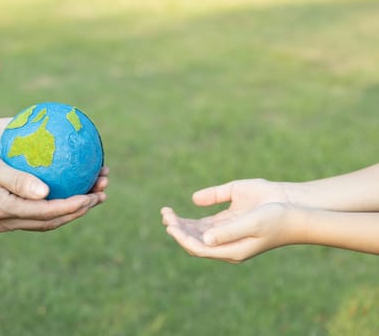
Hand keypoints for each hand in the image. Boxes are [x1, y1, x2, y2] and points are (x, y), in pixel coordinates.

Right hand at [0, 146, 108, 231]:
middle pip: (50, 222)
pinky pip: (32, 217)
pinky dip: (51, 210)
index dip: (75, 206)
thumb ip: (18, 180)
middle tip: (101, 196)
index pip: (49, 212)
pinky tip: (61, 196)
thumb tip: (48, 193)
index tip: (95, 195)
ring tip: (89, 198)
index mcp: (3, 210)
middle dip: (78, 210)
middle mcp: (3, 222)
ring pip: (42, 222)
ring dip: (67, 212)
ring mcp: (0, 222)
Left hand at [161, 179, 299, 262]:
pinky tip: (179, 215)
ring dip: (181, 224)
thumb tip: (205, 239)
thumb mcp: (252, 223)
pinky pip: (205, 225)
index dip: (182, 237)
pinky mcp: (229, 223)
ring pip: (197, 233)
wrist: (295, 209)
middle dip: (178, 229)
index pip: (199, 248)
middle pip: (195, 241)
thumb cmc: (276, 217)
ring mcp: (227, 234)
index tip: (170, 225)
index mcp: (232, 251)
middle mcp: (227, 245)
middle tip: (165, 214)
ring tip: (166, 213)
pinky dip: (191, 221)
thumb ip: (228, 231)